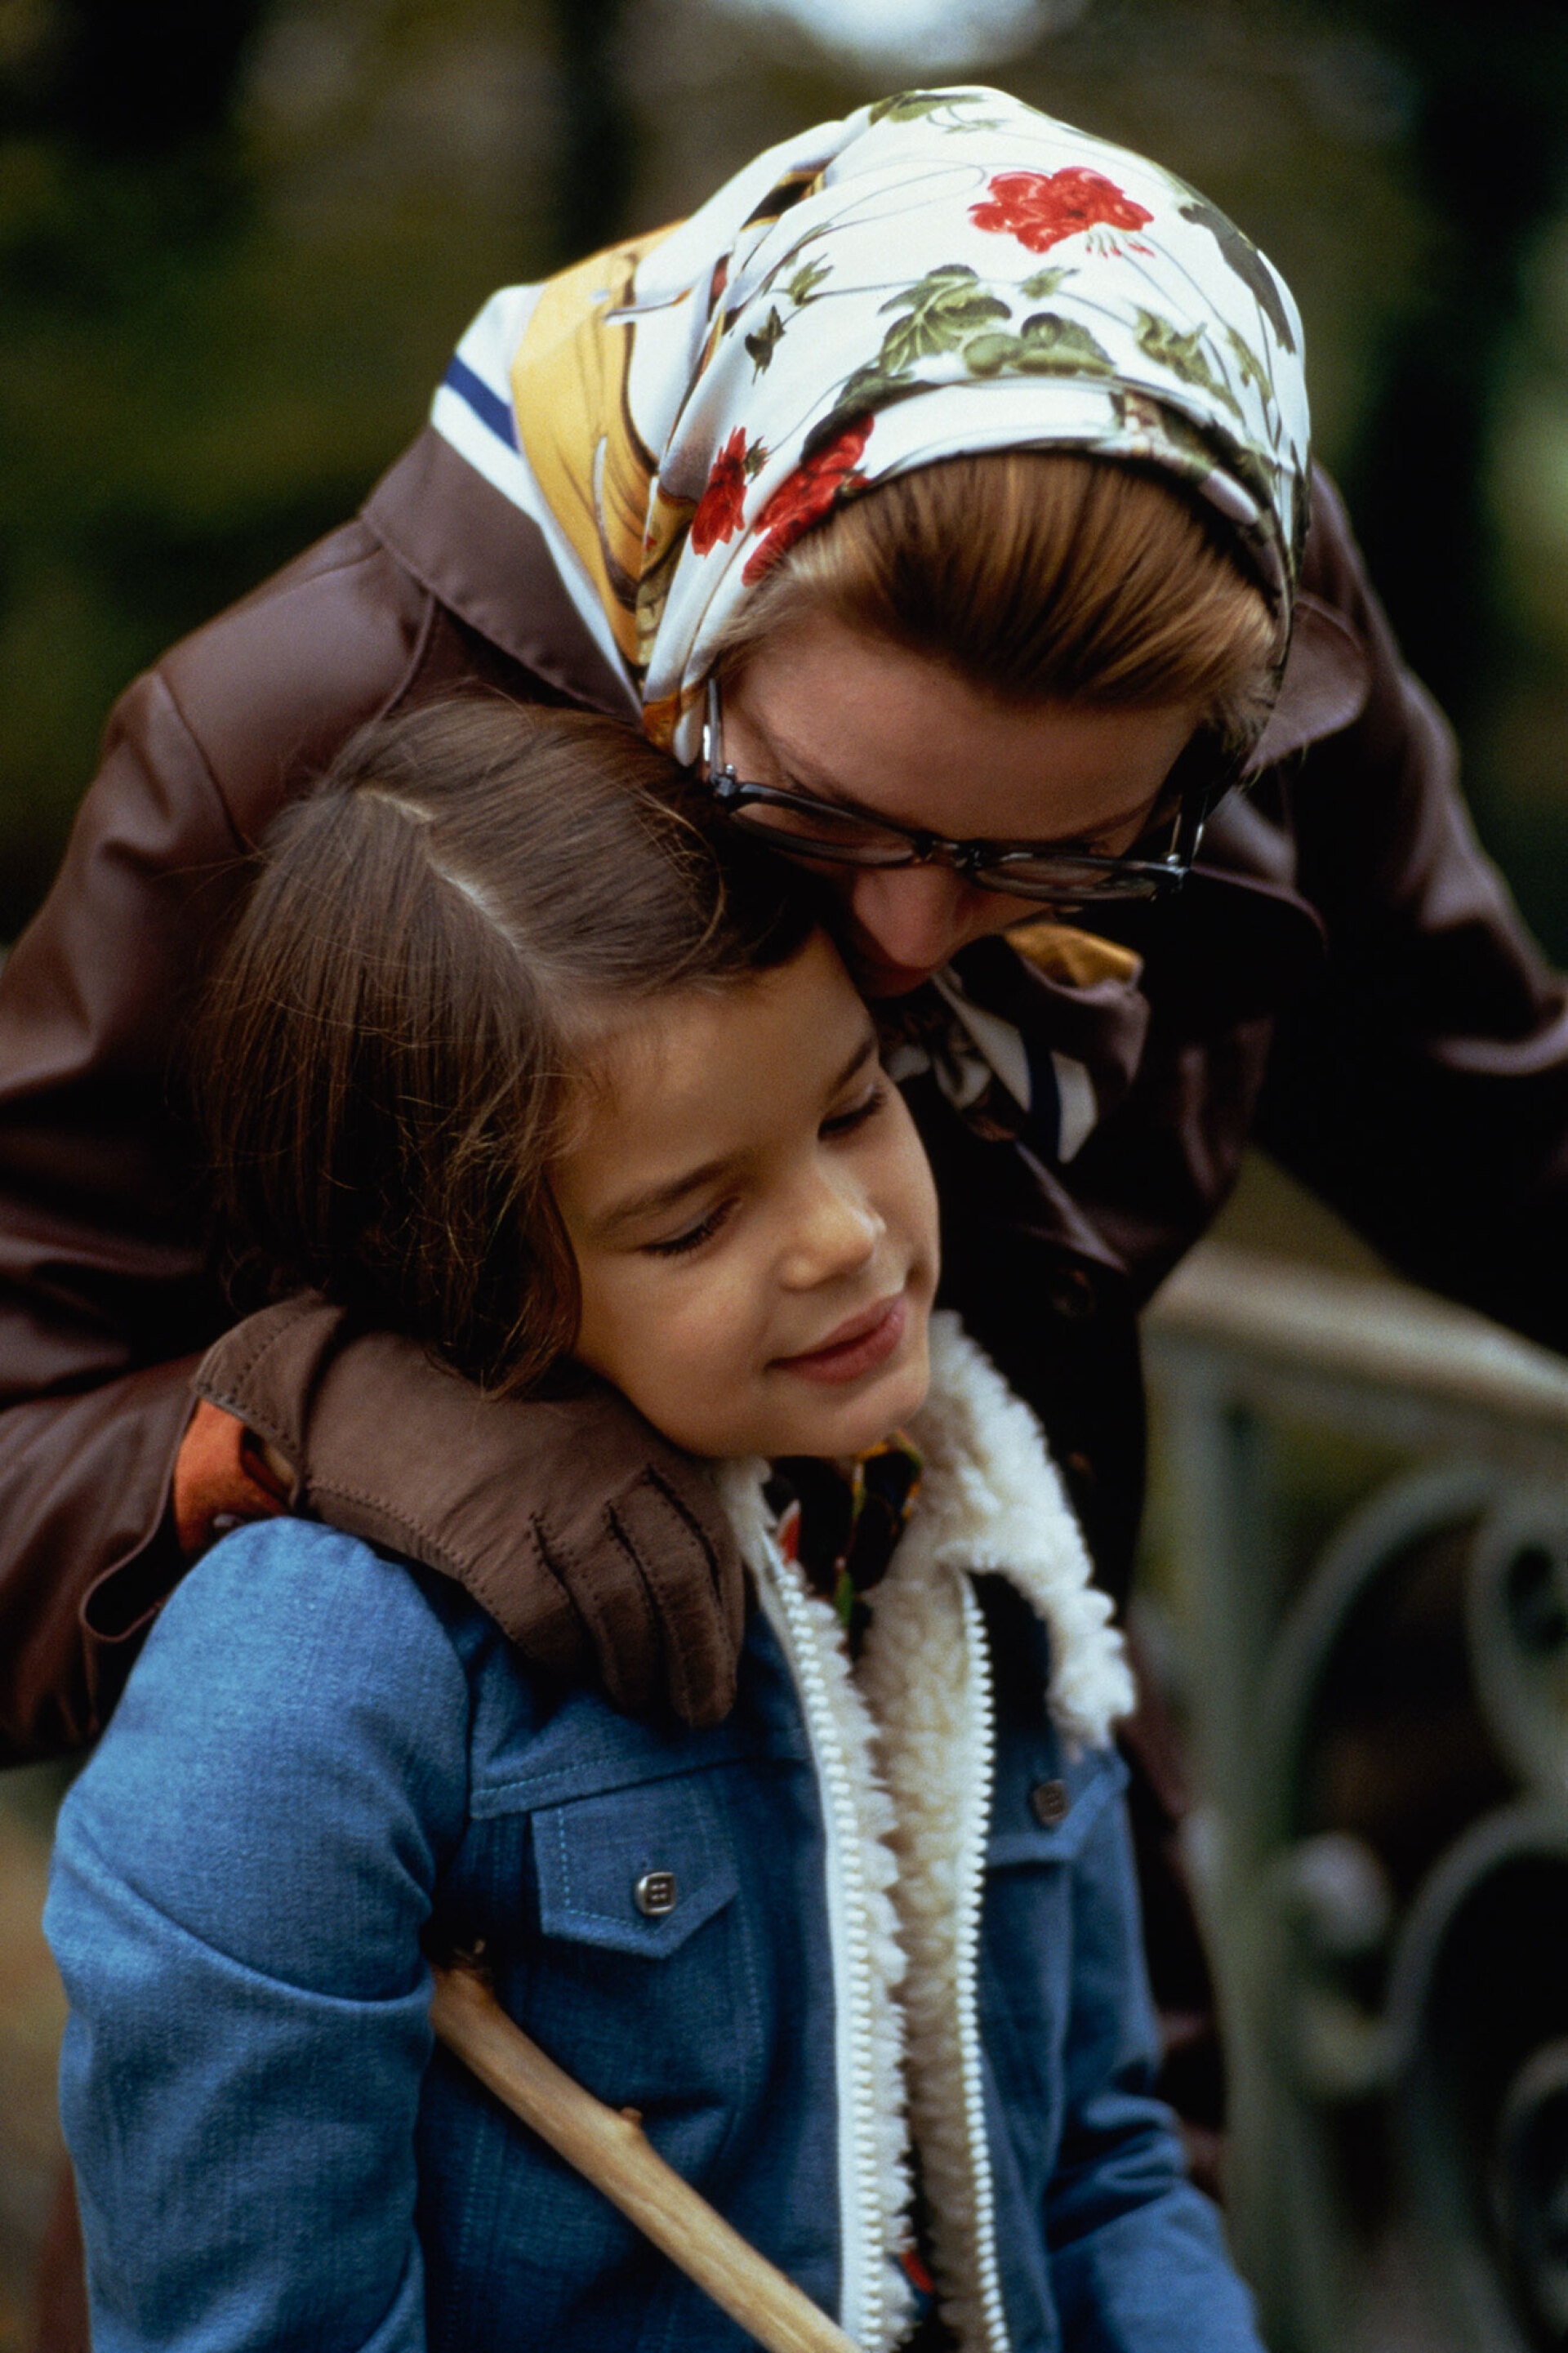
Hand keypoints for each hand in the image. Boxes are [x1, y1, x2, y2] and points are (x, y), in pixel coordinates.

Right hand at [191, 1296, 744, 1726]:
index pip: (707, 1540)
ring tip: (641, 1705)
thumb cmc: (471, 1414)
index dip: (723, 1613)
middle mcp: (604, 1466)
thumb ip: (628, 1479)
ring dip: (638, 1671)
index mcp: (632, 1437)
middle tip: (701, 1712)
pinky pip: (546, 1618)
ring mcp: (546, 1500)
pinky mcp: (486, 1535)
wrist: (364, 1382)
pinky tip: (570, 1674)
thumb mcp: (573, 1424)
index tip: (724, 1660)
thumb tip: (683, 1575)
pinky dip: (567, 1658)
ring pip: (621, 1609)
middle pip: (678, 1582)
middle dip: (698, 1657)